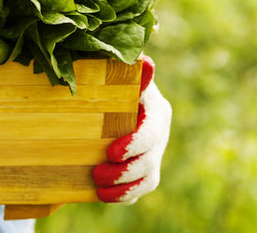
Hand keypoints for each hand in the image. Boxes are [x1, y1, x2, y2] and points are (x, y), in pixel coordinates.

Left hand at [92, 55, 171, 203]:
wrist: (103, 102)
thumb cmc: (108, 84)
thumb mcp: (116, 76)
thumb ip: (129, 73)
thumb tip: (146, 61)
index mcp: (155, 108)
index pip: (151, 130)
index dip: (134, 144)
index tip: (111, 152)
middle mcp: (159, 132)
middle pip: (151, 158)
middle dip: (125, 170)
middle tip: (97, 173)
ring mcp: (154, 152)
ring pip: (149, 178)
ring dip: (124, 186)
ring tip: (99, 188)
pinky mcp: (146, 170)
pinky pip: (141, 189)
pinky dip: (124, 195)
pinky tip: (104, 195)